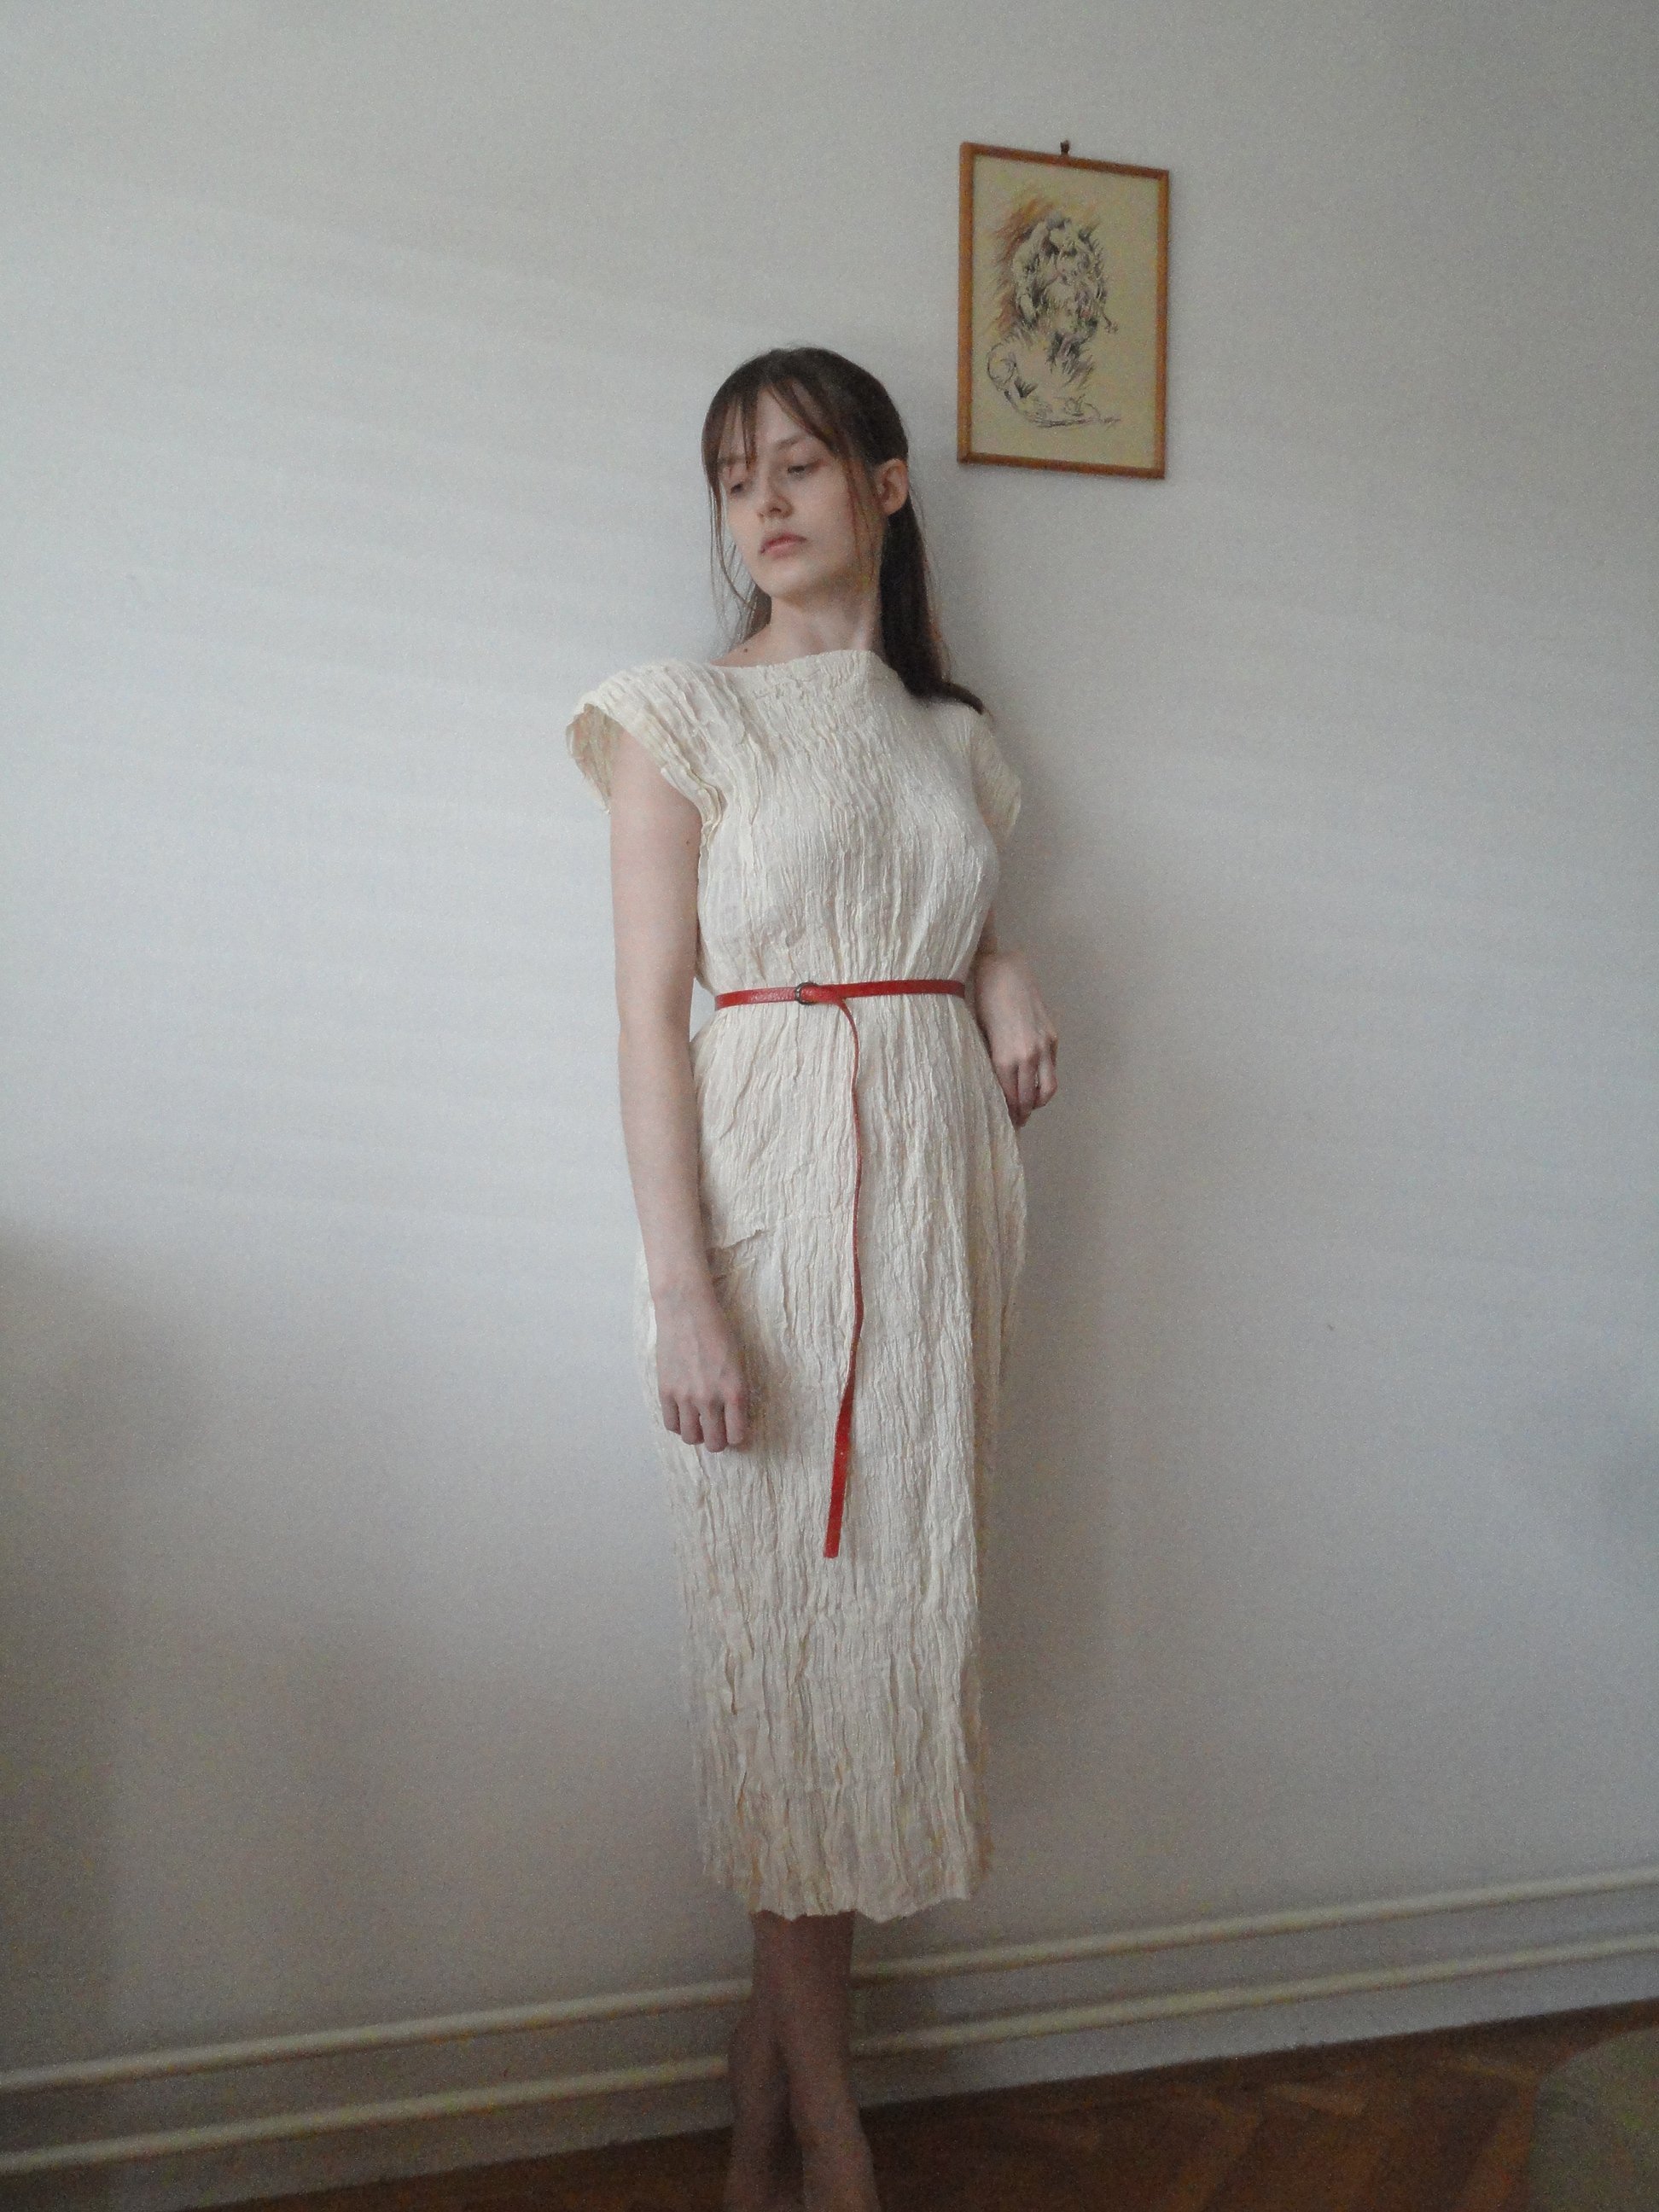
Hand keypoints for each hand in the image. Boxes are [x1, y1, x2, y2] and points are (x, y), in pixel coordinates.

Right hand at [652, 1280, 750, 1449]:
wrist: (686, 1309)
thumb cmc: (718, 1330)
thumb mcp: (738, 1362)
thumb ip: (736, 1392)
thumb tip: (732, 1418)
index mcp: (735, 1391)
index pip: (737, 1436)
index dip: (736, 1436)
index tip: (733, 1430)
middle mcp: (711, 1398)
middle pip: (714, 1443)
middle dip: (717, 1440)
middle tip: (716, 1430)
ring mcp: (686, 1396)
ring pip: (691, 1438)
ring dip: (697, 1434)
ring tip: (698, 1422)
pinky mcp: (666, 1391)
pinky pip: (671, 1424)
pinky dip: (678, 1424)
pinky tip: (683, 1413)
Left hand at [972, 949, 1057, 1128]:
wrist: (1004, 971)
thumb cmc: (982, 1001)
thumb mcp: (979, 1036)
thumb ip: (989, 1062)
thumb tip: (993, 1086)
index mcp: (1003, 1059)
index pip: (1010, 1099)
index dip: (1008, 1114)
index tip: (1005, 1122)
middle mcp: (1027, 1056)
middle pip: (1029, 1099)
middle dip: (1023, 1113)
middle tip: (1017, 1121)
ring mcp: (1043, 1047)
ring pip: (1048, 1089)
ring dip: (1039, 1101)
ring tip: (1030, 1106)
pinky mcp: (1052, 1037)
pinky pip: (1052, 1069)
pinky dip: (1045, 1080)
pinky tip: (1035, 1081)